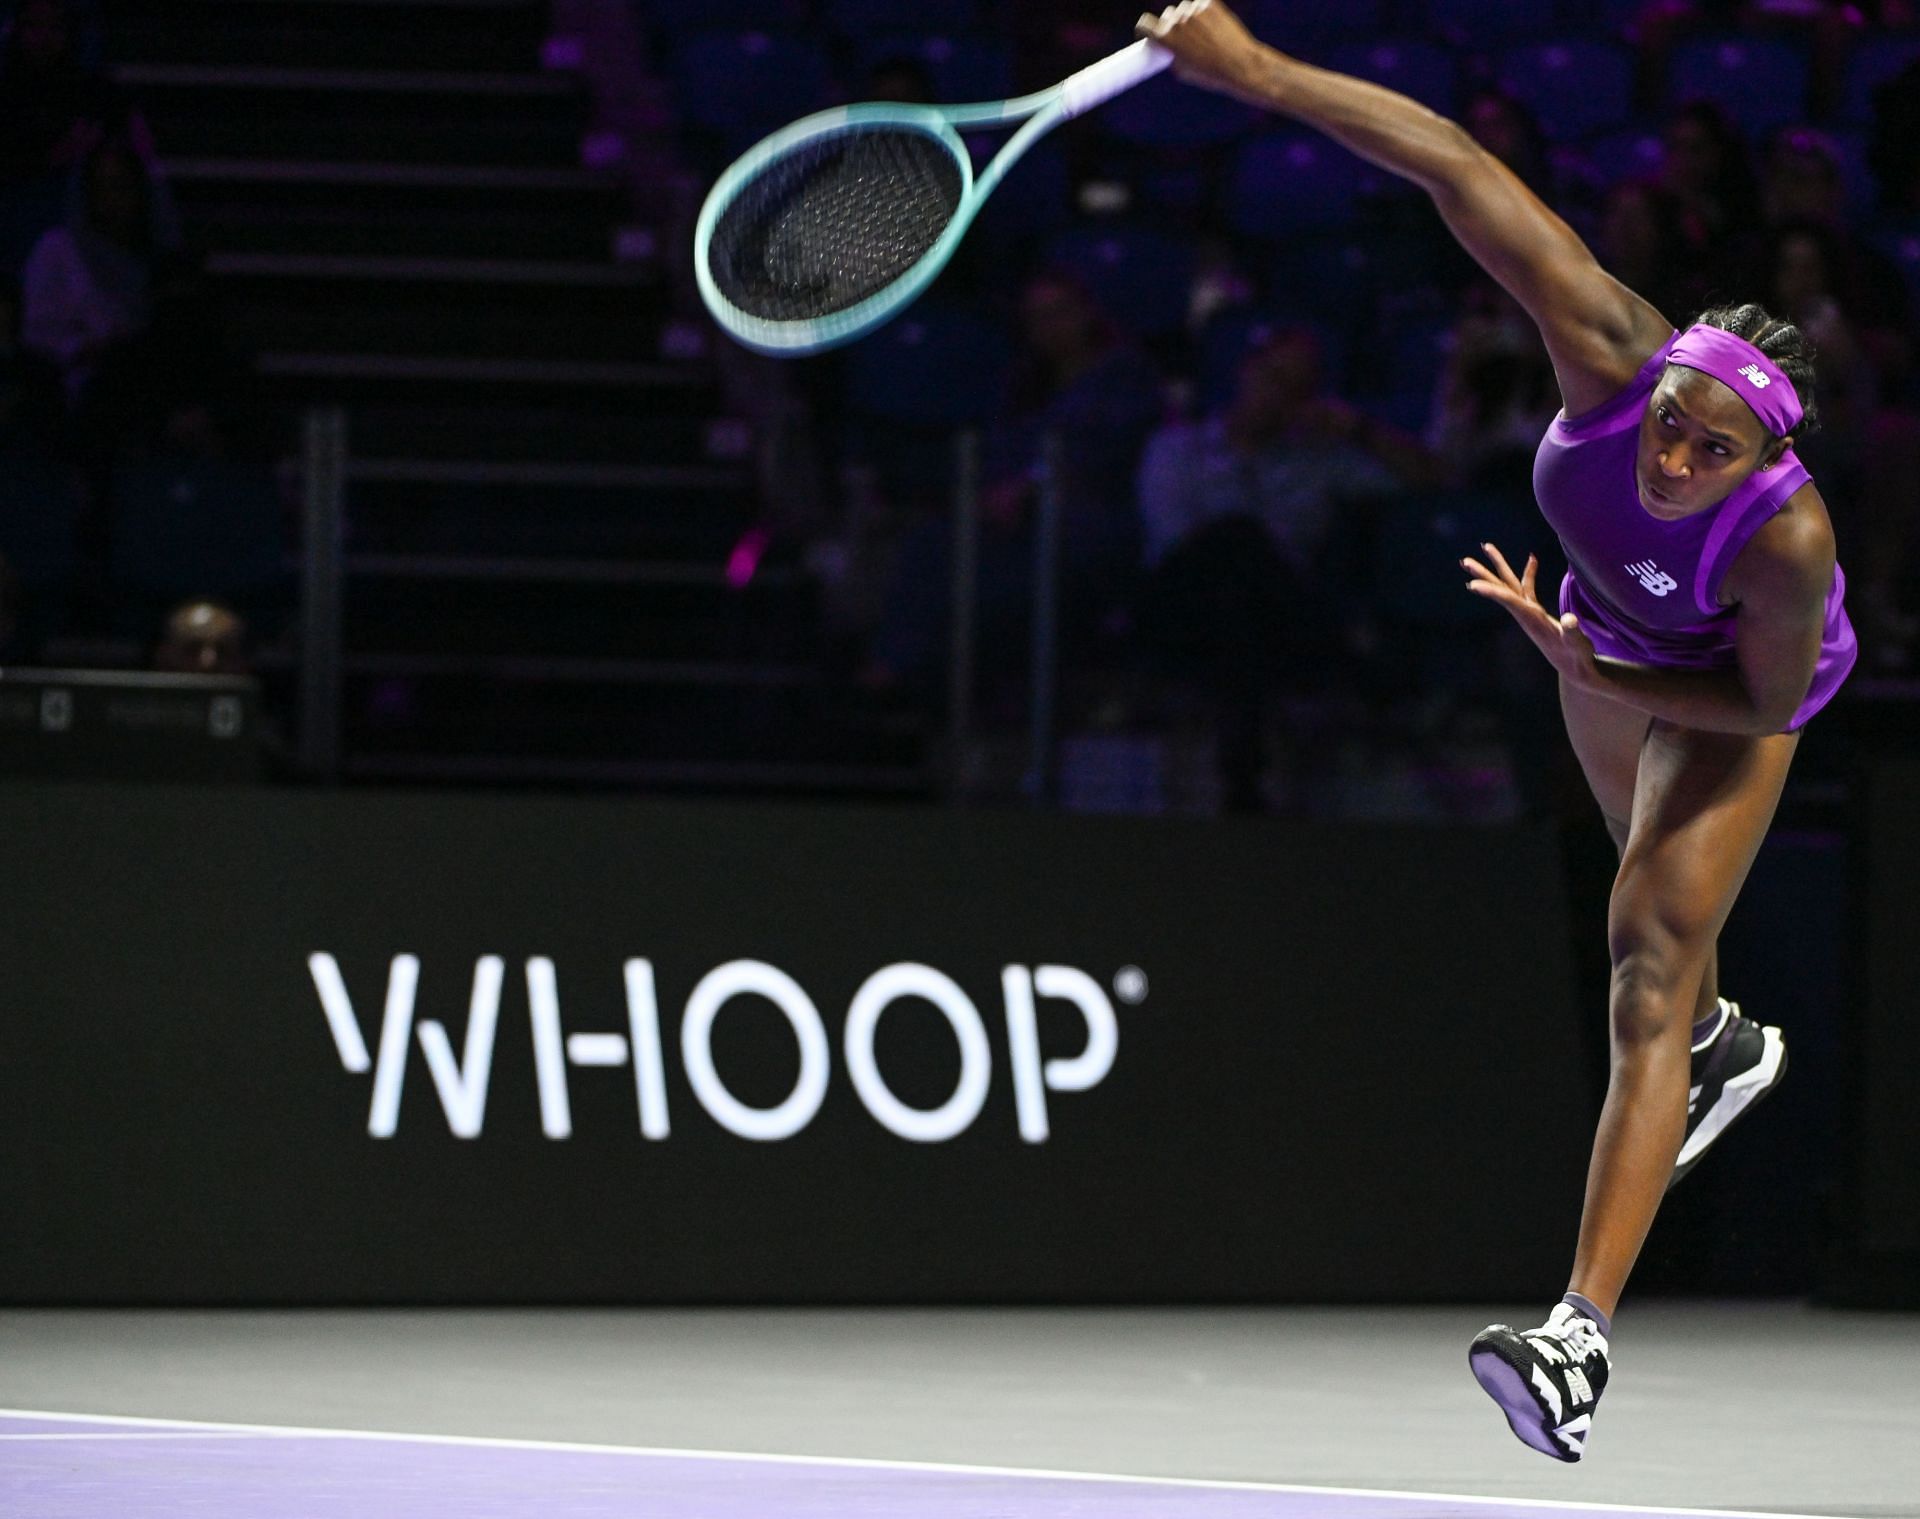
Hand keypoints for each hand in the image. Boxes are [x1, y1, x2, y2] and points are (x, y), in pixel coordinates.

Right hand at [1135, 0, 1271, 101]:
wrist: (1239, 64)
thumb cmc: (1211, 73)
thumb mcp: (1183, 71)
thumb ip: (1170, 55)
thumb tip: (1166, 48)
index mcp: (1166, 38)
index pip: (1145, 23)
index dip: (1145, 28)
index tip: (1148, 32)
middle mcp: (1178, 21)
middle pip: (1167, 16)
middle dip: (1172, 25)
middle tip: (1184, 38)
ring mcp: (1194, 10)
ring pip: (1185, 10)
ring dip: (1189, 19)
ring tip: (1204, 36)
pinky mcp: (1209, 3)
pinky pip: (1200, 5)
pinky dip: (1204, 13)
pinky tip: (1213, 27)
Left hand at [1462, 543, 1598, 687]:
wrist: (1573, 668)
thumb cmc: (1576, 655)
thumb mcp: (1577, 644)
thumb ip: (1572, 631)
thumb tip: (1569, 620)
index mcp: (1532, 619)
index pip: (1509, 602)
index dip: (1492, 592)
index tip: (1472, 585)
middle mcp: (1525, 614)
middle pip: (1501, 589)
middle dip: (1484, 575)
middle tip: (1464, 561)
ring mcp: (1529, 612)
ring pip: (1510, 585)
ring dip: (1498, 567)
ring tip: (1486, 547)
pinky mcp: (1536, 612)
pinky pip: (1528, 588)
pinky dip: (1529, 573)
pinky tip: (1532, 558)